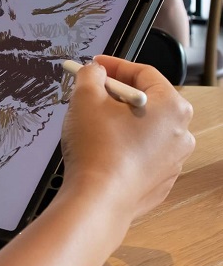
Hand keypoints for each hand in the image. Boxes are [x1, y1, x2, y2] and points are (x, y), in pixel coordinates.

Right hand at [60, 56, 194, 222]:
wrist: (97, 200)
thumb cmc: (97, 149)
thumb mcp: (85, 98)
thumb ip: (90, 75)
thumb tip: (93, 71)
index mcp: (172, 107)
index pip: (144, 73)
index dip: (115, 65)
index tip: (95, 65)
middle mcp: (181, 133)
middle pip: (146, 101)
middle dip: (116, 95)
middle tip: (91, 95)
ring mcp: (172, 160)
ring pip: (144, 128)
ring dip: (120, 122)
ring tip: (93, 126)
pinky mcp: (159, 180)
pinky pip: (141, 153)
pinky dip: (123, 147)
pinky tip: (102, 151)